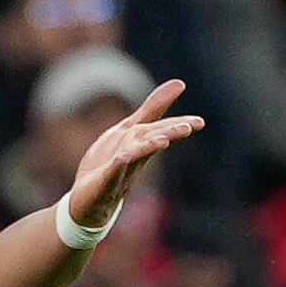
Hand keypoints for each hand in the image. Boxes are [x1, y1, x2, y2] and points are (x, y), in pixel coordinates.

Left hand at [66, 80, 203, 229]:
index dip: (179, 126)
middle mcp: (133, 160)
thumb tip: (180, 83)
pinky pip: (110, 173)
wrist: (85, 203)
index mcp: (141, 145)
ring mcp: (118, 173)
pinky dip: (117, 165)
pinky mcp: (100, 184)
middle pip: (152, 143)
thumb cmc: (110, 165)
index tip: (200, 122)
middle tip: (188, 128)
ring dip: (148, 148)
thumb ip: (152, 110)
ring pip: (134, 158)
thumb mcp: (129, 131)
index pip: (162, 132)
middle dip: (168, 135)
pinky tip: (122, 157)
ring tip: (163, 140)